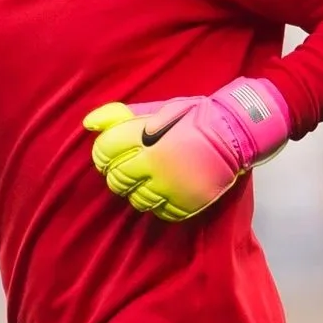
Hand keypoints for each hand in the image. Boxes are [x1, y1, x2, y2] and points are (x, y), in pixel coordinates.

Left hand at [82, 77, 289, 221]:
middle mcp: (153, 165)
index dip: (103, 154)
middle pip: (116, 180)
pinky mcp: (184, 204)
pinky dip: (160, 204)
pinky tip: (168, 190)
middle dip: (119, 174)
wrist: (234, 132)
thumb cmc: (192, 118)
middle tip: (133, 167)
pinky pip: (160, 212)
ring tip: (153, 178)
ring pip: (136, 200)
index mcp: (143, 138)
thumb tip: (88, 123)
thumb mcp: (156, 110)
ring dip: (139, 191)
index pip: (104, 152)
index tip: (112, 154)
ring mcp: (169, 187)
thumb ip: (120, 117)